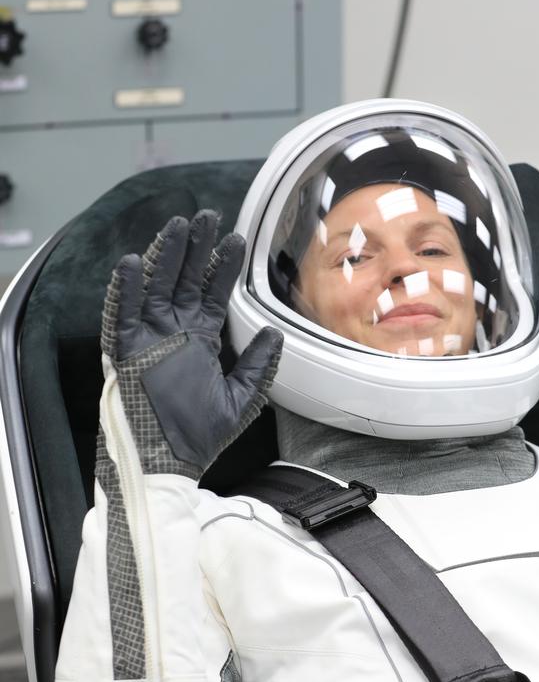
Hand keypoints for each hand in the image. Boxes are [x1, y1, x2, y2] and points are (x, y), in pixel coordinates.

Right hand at [101, 210, 282, 478]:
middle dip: (195, 248)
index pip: (212, 293)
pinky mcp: (125, 353)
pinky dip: (127, 291)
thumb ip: (258, 365)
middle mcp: (173, 333)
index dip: (222, 267)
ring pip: (156, 287)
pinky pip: (122, 315)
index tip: (235, 240)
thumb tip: (274, 333)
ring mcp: (148, 339)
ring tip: (178, 226)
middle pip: (184, 280)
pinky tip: (134, 264)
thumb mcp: (240, 398)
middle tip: (206, 217)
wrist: (167, 464)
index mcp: (199, 340)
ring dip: (166, 256)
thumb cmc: (199, 437)